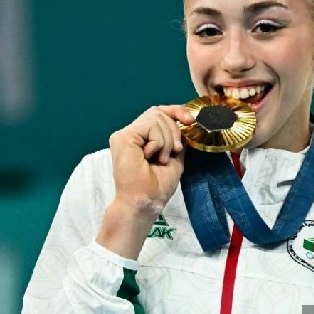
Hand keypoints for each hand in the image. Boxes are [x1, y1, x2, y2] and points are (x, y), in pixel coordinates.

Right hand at [97, 105, 196, 258]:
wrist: (145, 202)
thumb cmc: (157, 187)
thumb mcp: (174, 156)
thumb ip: (176, 138)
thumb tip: (185, 120)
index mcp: (140, 138)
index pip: (158, 113)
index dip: (176, 111)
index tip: (190, 120)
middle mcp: (130, 134)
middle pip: (158, 112)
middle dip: (175, 130)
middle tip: (174, 152)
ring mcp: (124, 134)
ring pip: (157, 117)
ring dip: (168, 140)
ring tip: (161, 159)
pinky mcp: (123, 137)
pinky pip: (150, 124)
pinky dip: (159, 141)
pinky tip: (152, 156)